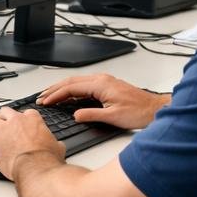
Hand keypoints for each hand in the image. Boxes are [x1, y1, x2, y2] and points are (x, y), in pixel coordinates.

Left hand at [0, 106, 63, 181]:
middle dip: (2, 117)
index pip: (25, 113)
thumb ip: (55, 143)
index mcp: (32, 119)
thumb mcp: (58, 148)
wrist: (36, 169)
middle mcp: (15, 120)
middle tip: (1, 124)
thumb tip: (58, 145)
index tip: (20, 125)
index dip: (22, 119)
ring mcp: (2, 129)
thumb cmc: (46, 160)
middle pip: (4, 111)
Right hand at [36, 73, 168, 130]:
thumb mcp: (112, 117)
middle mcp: (101, 79)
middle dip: (54, 90)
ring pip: (76, 82)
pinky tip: (68, 95)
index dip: (56, 95)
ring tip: (50, 96)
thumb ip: (91, 115)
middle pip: (71, 82)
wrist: (155, 109)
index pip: (71, 88)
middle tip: (42, 97)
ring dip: (62, 88)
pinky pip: (84, 84)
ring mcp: (104, 81)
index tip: (46, 102)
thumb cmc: (139, 112)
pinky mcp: (107, 85)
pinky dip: (72, 89)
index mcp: (100, 84)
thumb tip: (75, 115)